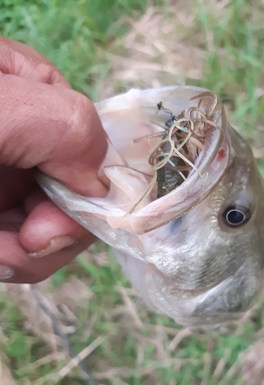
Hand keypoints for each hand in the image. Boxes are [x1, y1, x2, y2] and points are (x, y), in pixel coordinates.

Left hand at [0, 37, 108, 283]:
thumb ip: (66, 125)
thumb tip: (103, 180)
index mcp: (28, 93)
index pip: (89, 138)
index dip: (92, 184)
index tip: (63, 215)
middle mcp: (23, 138)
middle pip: (79, 192)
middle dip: (62, 229)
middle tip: (31, 242)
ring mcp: (8, 179)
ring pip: (54, 229)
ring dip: (36, 254)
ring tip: (3, 256)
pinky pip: (24, 248)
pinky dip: (15, 261)